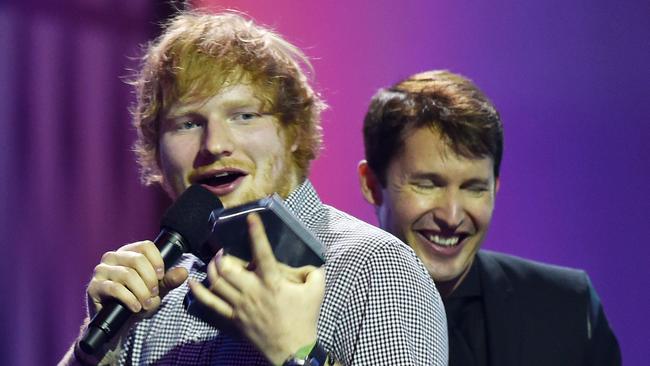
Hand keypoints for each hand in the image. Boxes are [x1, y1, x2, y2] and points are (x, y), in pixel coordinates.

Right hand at [87, 241, 187, 316]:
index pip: (145, 246)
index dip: (157, 260)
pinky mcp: (94, 287)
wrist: (118, 323)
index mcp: (128, 252)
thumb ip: (169, 280)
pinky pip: (115, 288)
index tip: (162, 276)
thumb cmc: (137, 300)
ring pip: (127, 274)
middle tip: (154, 294)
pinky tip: (136, 308)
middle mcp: (113, 257)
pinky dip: (130, 299)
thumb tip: (184, 271)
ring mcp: (101, 271)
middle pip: (137, 260)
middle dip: (150, 279)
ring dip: (141, 291)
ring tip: (146, 303)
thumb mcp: (157, 290)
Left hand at [189, 213, 325, 364]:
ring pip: (217, 282)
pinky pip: (210, 304)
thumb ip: (313, 272)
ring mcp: (240, 305)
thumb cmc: (304, 318)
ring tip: (215, 262)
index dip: (256, 233)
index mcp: (272, 282)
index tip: (251, 217)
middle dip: (223, 254)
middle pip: (228, 267)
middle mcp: (253, 291)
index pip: (262, 252)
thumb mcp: (317, 290)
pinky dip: (199, 293)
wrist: (292, 350)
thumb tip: (308, 262)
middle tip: (225, 250)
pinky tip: (193, 283)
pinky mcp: (233, 318)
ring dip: (213, 269)